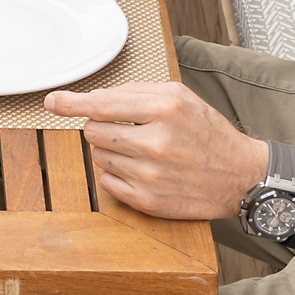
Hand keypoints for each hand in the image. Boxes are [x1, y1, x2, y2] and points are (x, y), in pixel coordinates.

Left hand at [43, 81, 270, 220]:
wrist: (240, 177)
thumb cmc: (208, 134)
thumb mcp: (181, 97)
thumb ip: (136, 92)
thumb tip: (92, 99)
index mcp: (165, 109)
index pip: (102, 104)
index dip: (72, 103)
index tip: (53, 102)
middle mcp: (156, 143)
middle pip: (93, 131)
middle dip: (102, 127)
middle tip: (127, 129)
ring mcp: (150, 175)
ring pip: (99, 157)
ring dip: (112, 151)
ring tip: (143, 151)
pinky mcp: (147, 201)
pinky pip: (108, 182)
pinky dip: (118, 175)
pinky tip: (144, 171)